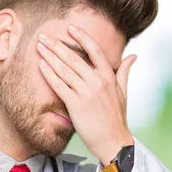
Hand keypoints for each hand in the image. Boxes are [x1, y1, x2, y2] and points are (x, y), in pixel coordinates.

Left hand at [36, 25, 135, 165]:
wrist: (113, 142)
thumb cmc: (117, 118)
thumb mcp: (123, 93)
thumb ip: (124, 72)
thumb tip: (133, 56)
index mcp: (109, 77)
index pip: (95, 50)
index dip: (82, 37)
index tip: (70, 28)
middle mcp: (98, 82)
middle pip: (74, 58)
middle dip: (56, 45)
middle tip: (43, 35)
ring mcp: (86, 93)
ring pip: (64, 70)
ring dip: (49, 56)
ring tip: (39, 46)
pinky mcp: (76, 105)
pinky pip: (60, 86)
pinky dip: (49, 75)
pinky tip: (41, 66)